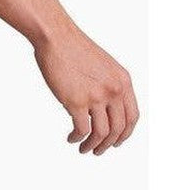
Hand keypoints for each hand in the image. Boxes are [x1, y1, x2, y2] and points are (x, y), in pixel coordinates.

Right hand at [33, 23, 138, 154]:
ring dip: (93, 146)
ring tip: (84, 149)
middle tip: (98, 151)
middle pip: (118, 129)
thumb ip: (109, 86)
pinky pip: (83, 130)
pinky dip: (77, 139)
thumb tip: (105, 110)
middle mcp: (114, 89)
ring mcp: (96, 96)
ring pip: (102, 134)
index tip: (116, 142)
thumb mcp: (104, 67)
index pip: (133, 116)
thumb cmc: (75, 50)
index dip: (125, 134)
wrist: (57, 38)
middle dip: (108, 145)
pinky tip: (71, 138)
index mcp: (123, 81)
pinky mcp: (77, 101)